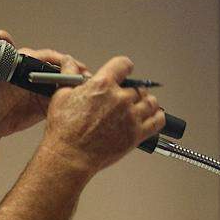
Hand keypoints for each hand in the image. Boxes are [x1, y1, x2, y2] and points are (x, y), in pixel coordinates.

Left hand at [0, 30, 86, 143]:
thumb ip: (1, 55)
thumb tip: (1, 35)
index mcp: (27, 62)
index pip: (50, 58)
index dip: (64, 61)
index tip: (74, 66)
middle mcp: (36, 74)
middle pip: (61, 70)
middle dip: (76, 73)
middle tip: (87, 79)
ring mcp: (41, 90)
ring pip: (64, 85)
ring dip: (76, 88)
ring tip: (88, 92)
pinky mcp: (43, 105)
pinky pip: (60, 102)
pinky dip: (70, 102)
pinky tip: (80, 105)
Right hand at [42, 54, 164, 172]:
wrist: (70, 156)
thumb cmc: (65, 130)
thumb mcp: (61, 96)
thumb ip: (70, 75)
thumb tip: (69, 63)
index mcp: (103, 85)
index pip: (123, 65)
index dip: (124, 67)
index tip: (124, 70)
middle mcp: (120, 99)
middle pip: (137, 87)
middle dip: (131, 90)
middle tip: (125, 96)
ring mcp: (131, 117)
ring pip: (151, 102)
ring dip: (146, 102)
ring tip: (140, 105)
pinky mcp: (137, 134)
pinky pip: (158, 121)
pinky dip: (158, 116)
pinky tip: (153, 116)